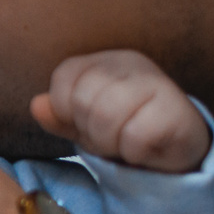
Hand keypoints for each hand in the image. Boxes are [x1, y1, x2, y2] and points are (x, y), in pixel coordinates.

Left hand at [31, 50, 209, 172]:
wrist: (176, 152)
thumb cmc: (126, 131)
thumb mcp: (86, 124)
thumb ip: (60, 115)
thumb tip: (36, 106)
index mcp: (106, 60)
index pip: (64, 77)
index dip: (67, 110)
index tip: (88, 123)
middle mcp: (132, 63)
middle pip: (83, 99)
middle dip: (91, 130)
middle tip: (112, 137)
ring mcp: (158, 83)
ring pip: (107, 117)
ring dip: (111, 143)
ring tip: (127, 142)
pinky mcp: (177, 111)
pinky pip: (135, 137)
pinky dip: (134, 152)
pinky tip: (146, 149)